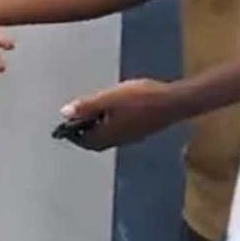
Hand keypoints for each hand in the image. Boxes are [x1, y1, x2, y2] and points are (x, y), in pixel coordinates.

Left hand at [59, 78, 191, 151]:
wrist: (174, 102)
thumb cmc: (142, 98)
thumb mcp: (110, 98)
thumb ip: (87, 106)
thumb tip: (65, 113)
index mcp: (108, 134)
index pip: (84, 141)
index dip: (72, 134)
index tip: (65, 125)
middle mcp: (118, 140)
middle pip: (96, 142)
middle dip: (85, 134)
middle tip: (77, 121)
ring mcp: (131, 137)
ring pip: (108, 138)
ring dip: (98, 130)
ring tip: (93, 115)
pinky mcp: (141, 131)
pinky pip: (119, 133)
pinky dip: (110, 126)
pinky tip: (115, 113)